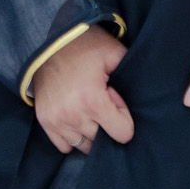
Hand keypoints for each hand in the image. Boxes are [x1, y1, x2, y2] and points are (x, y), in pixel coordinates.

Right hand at [32, 27, 134, 154]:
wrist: (51, 42)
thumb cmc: (86, 46)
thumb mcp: (114, 53)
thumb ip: (131, 72)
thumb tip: (145, 90)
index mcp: (93, 100)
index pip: (122, 134)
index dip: (124, 117)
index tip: (114, 98)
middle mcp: (73, 115)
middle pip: (101, 139)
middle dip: (107, 122)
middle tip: (101, 99)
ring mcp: (56, 120)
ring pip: (84, 145)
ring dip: (90, 131)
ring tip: (87, 107)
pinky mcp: (44, 120)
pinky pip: (64, 146)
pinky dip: (72, 136)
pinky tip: (75, 117)